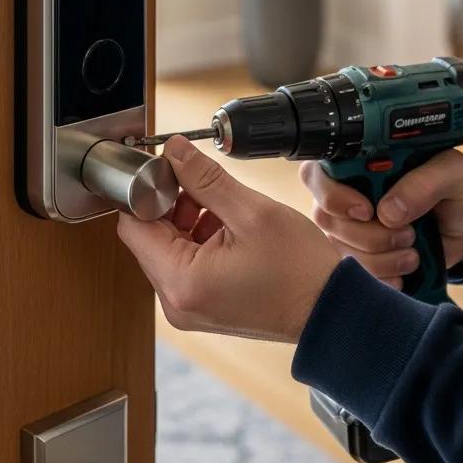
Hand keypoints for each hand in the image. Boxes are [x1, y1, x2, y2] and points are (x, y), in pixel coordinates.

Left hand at [117, 136, 340, 344]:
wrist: (330, 311)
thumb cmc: (299, 271)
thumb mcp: (251, 211)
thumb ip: (205, 178)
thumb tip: (174, 150)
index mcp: (181, 281)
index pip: (132, 226)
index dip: (145, 191)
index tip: (167, 170)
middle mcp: (176, 301)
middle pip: (148, 237)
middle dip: (170, 203)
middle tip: (201, 183)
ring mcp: (188, 306)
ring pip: (167, 247)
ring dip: (188, 218)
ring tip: (223, 207)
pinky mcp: (202, 305)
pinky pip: (185, 262)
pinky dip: (199, 238)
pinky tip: (228, 226)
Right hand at [300, 150, 462, 289]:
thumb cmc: (458, 189)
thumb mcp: (453, 173)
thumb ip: (424, 183)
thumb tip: (389, 211)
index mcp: (359, 163)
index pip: (318, 174)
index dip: (335, 196)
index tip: (368, 210)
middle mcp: (346, 194)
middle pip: (326, 218)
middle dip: (368, 234)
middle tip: (407, 233)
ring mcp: (349, 229)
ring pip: (340, 250)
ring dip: (380, 258)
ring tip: (413, 252)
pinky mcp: (361, 258)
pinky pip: (354, 275)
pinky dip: (381, 278)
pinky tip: (403, 274)